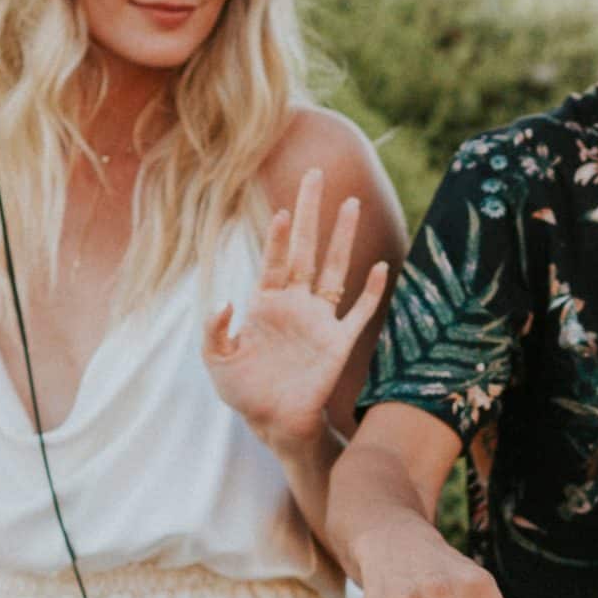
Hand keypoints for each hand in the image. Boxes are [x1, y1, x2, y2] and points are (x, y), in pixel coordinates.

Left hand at [203, 165, 390, 454]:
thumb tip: (224, 301)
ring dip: (342, 237)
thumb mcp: (217, 360)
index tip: (287, 211)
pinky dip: (372, 292)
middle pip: (307, 249)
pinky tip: (382, 268)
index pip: (276, 260)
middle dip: (311, 212)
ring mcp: (320, 320)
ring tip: (350, 202)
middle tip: (315, 175)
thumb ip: (215, 330)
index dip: (281, 237)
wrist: (274, 422)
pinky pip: (359, 312)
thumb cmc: (244, 391)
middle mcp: (296, 304)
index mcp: (266, 303)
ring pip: (335, 269)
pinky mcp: (339, 343)